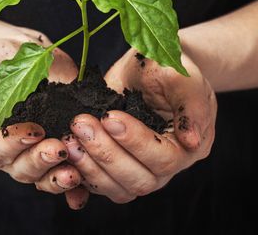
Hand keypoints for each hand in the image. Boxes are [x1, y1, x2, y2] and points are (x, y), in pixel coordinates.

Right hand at [0, 27, 85, 201]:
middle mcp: (18, 151)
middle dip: (41, 161)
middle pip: (25, 169)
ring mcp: (42, 144)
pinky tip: (83, 179)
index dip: (15, 146)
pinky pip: (70, 163)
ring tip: (74, 170)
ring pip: (47, 172)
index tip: (34, 130)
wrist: (12, 51)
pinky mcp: (63, 133)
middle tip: (57, 149)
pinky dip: (77, 176)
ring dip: (60, 174)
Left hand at [63, 48, 216, 202]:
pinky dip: (81, 173)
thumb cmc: (167, 70)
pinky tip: (66, 153)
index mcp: (186, 148)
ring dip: (90, 165)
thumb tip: (192, 141)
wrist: (149, 71)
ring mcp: (138, 168)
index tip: (110, 117)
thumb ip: (190, 105)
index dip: (135, 142)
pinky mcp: (116, 166)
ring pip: (117, 187)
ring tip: (70, 137)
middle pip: (137, 180)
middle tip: (81, 124)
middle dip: (106, 153)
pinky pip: (99, 183)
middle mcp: (164, 166)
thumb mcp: (182, 78)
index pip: (163, 158)